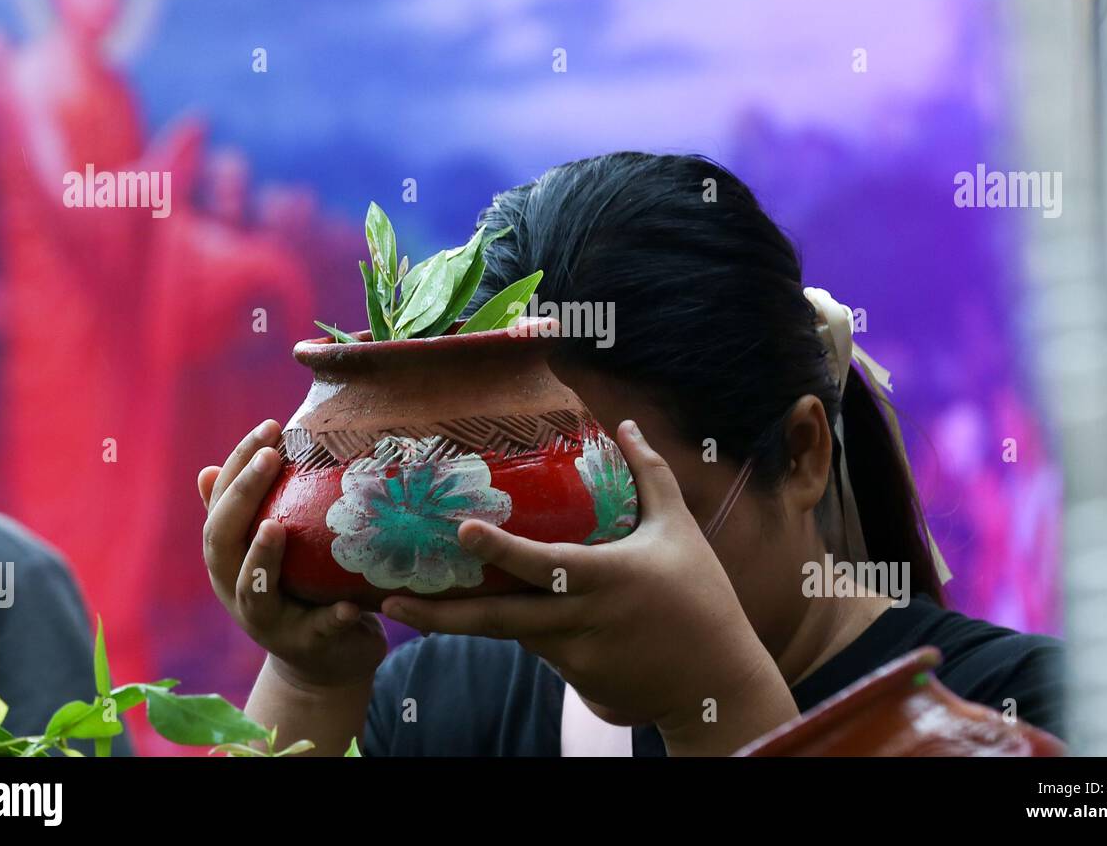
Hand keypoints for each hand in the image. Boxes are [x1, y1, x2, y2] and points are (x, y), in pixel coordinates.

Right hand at [200, 420, 386, 689]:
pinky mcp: (306, 646)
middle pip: (222, 542)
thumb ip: (244, 514)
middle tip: (270, 457)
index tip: (269, 428)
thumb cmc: (300, 591)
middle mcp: (235, 588)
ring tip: (277, 526)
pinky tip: (348, 605)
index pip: (219, 505)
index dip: (237, 465)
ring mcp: (267, 622)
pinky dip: (331, 618)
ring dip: (262, 559)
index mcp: (227, 558)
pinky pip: (316, 631)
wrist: (323, 663)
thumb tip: (205, 469)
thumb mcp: (269, 552)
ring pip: (253, 591)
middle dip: (243, 497)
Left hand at [379, 420, 796, 754]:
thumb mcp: (679, 530)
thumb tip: (625, 423)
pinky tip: (513, 618)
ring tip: (417, 605)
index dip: (500, 549)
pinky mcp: (578, 683)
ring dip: (472, 620)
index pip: (542, 564)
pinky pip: (540, 652)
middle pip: (499, 620)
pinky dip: (525, 634)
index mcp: (605, 579)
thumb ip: (649, 475)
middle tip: (390, 600)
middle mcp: (581, 623)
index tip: (461, 532)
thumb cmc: (701, 597)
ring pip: (513, 635)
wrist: (716, 683)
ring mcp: (575, 660)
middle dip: (440, 614)